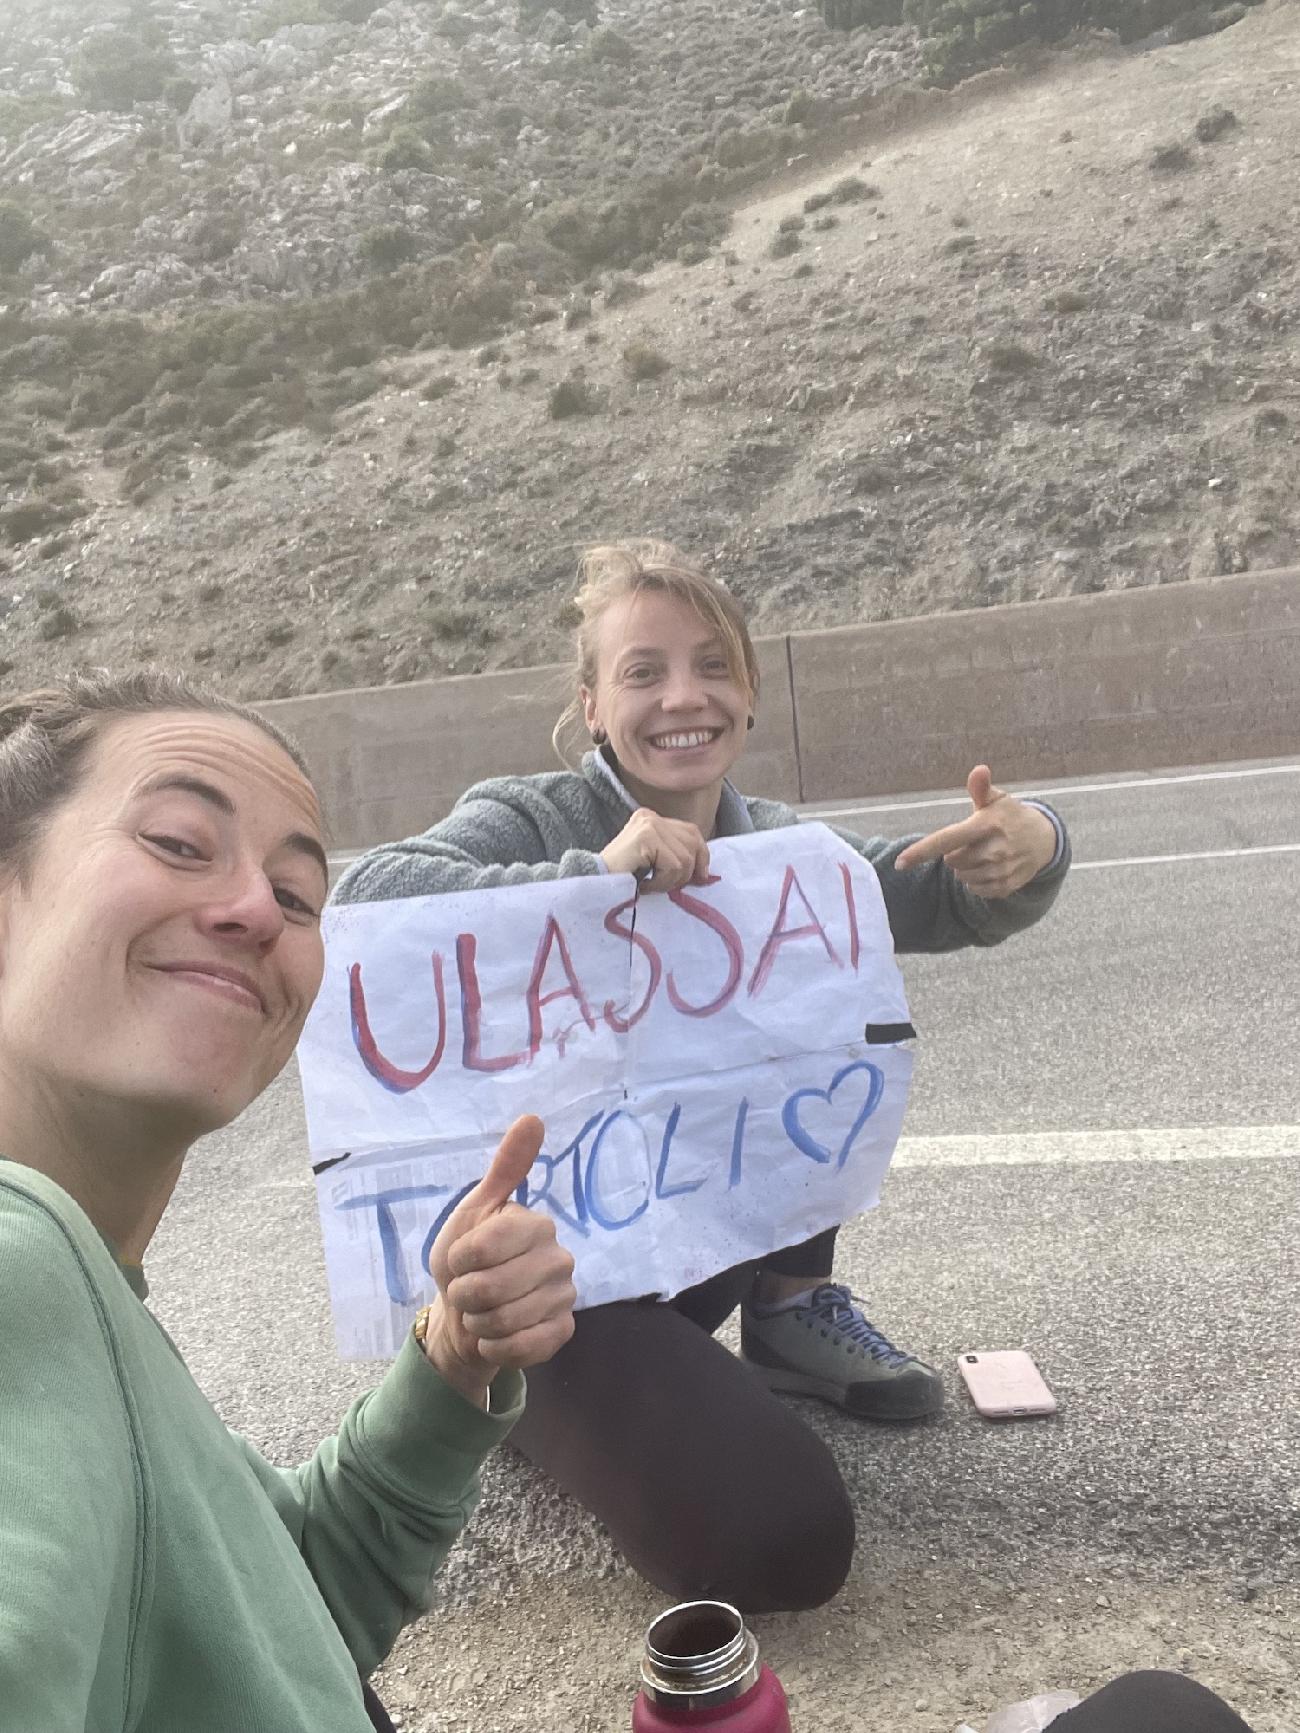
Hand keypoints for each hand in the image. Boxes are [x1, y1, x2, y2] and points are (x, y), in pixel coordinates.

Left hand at [423, 1115, 575, 1406]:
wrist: (466, 1313)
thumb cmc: (468, 1259)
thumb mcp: (475, 1210)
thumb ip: (505, 1168)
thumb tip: (533, 1117)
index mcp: (538, 1224)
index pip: (486, 1247)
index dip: (460, 1259)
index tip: (459, 1259)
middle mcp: (560, 1258)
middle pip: (493, 1288)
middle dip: (466, 1296)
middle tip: (467, 1291)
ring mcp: (565, 1297)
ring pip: (505, 1321)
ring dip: (478, 1323)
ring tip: (480, 1313)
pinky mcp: (562, 1332)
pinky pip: (521, 1348)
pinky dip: (495, 1348)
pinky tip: (495, 1337)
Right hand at [600, 808, 710, 891]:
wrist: (593, 883)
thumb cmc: (622, 878)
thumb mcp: (653, 863)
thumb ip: (675, 857)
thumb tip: (706, 872)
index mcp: (652, 818)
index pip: (692, 832)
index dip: (701, 856)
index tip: (700, 878)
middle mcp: (651, 816)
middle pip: (693, 842)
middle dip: (687, 871)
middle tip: (667, 885)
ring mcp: (648, 824)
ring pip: (685, 858)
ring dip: (671, 881)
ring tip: (651, 885)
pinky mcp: (646, 836)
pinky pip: (673, 865)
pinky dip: (662, 882)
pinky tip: (645, 885)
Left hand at [895, 766, 1056, 897]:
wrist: (1044, 841)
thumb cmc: (1010, 817)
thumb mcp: (997, 799)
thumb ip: (981, 788)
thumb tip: (979, 769)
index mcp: (986, 825)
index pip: (947, 840)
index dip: (921, 851)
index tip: (899, 863)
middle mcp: (995, 849)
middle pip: (952, 862)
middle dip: (955, 853)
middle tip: (973, 842)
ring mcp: (1001, 870)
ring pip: (962, 877)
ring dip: (966, 868)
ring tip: (983, 854)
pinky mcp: (1006, 887)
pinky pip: (976, 890)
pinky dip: (976, 881)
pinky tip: (989, 868)